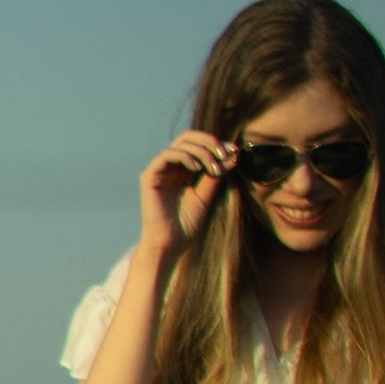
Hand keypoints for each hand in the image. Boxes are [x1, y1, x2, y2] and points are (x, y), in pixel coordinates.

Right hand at [138, 130, 235, 260]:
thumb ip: (216, 175)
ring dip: (201, 151)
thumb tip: (234, 155)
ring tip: (213, 167)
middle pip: (189, 137)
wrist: (170, 245)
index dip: (216, 144)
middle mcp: (169, 167)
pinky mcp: (149, 176)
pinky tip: (197, 169)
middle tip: (224, 154)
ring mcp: (158, 170)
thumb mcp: (207, 196)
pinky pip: (168, 155)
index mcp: (182, 171)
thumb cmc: (186, 226)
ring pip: (181, 144)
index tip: (234, 151)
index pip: (198, 145)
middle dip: (210, 142)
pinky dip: (185, 157)